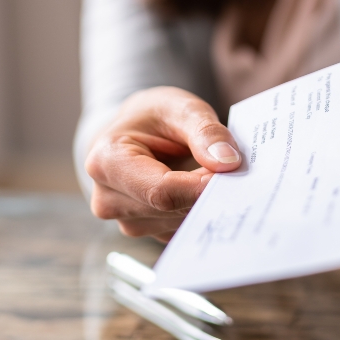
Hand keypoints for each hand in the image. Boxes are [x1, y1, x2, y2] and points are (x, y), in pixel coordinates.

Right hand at [84, 87, 242, 241]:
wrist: (137, 132)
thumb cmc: (155, 117)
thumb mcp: (181, 108)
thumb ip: (206, 132)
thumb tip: (228, 162)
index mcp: (106, 162)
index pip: (161, 191)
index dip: (201, 186)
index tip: (233, 173)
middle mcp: (108, 199)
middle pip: (171, 210)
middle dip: (206, 192)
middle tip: (232, 170)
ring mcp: (125, 220)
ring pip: (180, 223)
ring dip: (204, 202)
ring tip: (211, 174)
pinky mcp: (145, 231)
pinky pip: (181, 230)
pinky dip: (198, 211)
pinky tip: (203, 190)